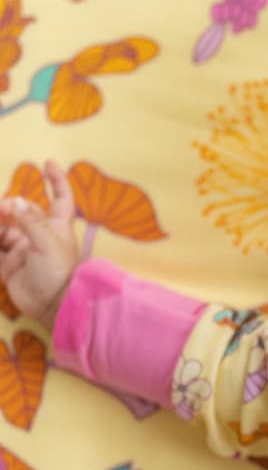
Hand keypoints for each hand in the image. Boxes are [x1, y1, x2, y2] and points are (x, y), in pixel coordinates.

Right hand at [0, 161, 79, 329]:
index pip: (60, 199)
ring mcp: (23, 250)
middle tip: (2, 210)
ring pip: (3, 229)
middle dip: (7, 207)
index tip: (48, 164)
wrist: (52, 305)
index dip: (56, 181)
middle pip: (20, 212)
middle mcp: (40, 235)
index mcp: (57, 227)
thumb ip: (31, 221)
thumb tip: (16, 201)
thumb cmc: (58, 271)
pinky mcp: (9, 266)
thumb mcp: (48, 243)